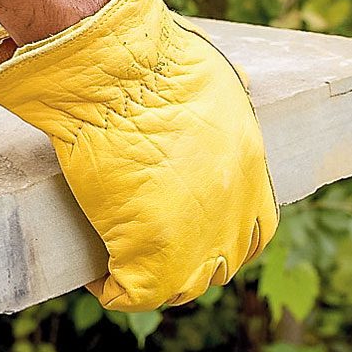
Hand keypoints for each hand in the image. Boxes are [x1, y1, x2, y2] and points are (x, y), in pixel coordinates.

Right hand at [0, 0, 278, 311]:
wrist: (110, 68)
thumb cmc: (144, 58)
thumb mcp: (210, 75)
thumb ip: (223, 97)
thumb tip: (227, 87)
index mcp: (250, 164)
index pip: (256, 226)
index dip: (224, 234)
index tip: (192, 229)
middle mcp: (233, 204)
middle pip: (221, 262)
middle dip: (189, 263)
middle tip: (150, 252)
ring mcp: (197, 232)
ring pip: (182, 286)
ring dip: (152, 279)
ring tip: (118, 265)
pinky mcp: (151, 250)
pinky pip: (133, 293)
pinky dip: (112, 290)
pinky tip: (94, 277)